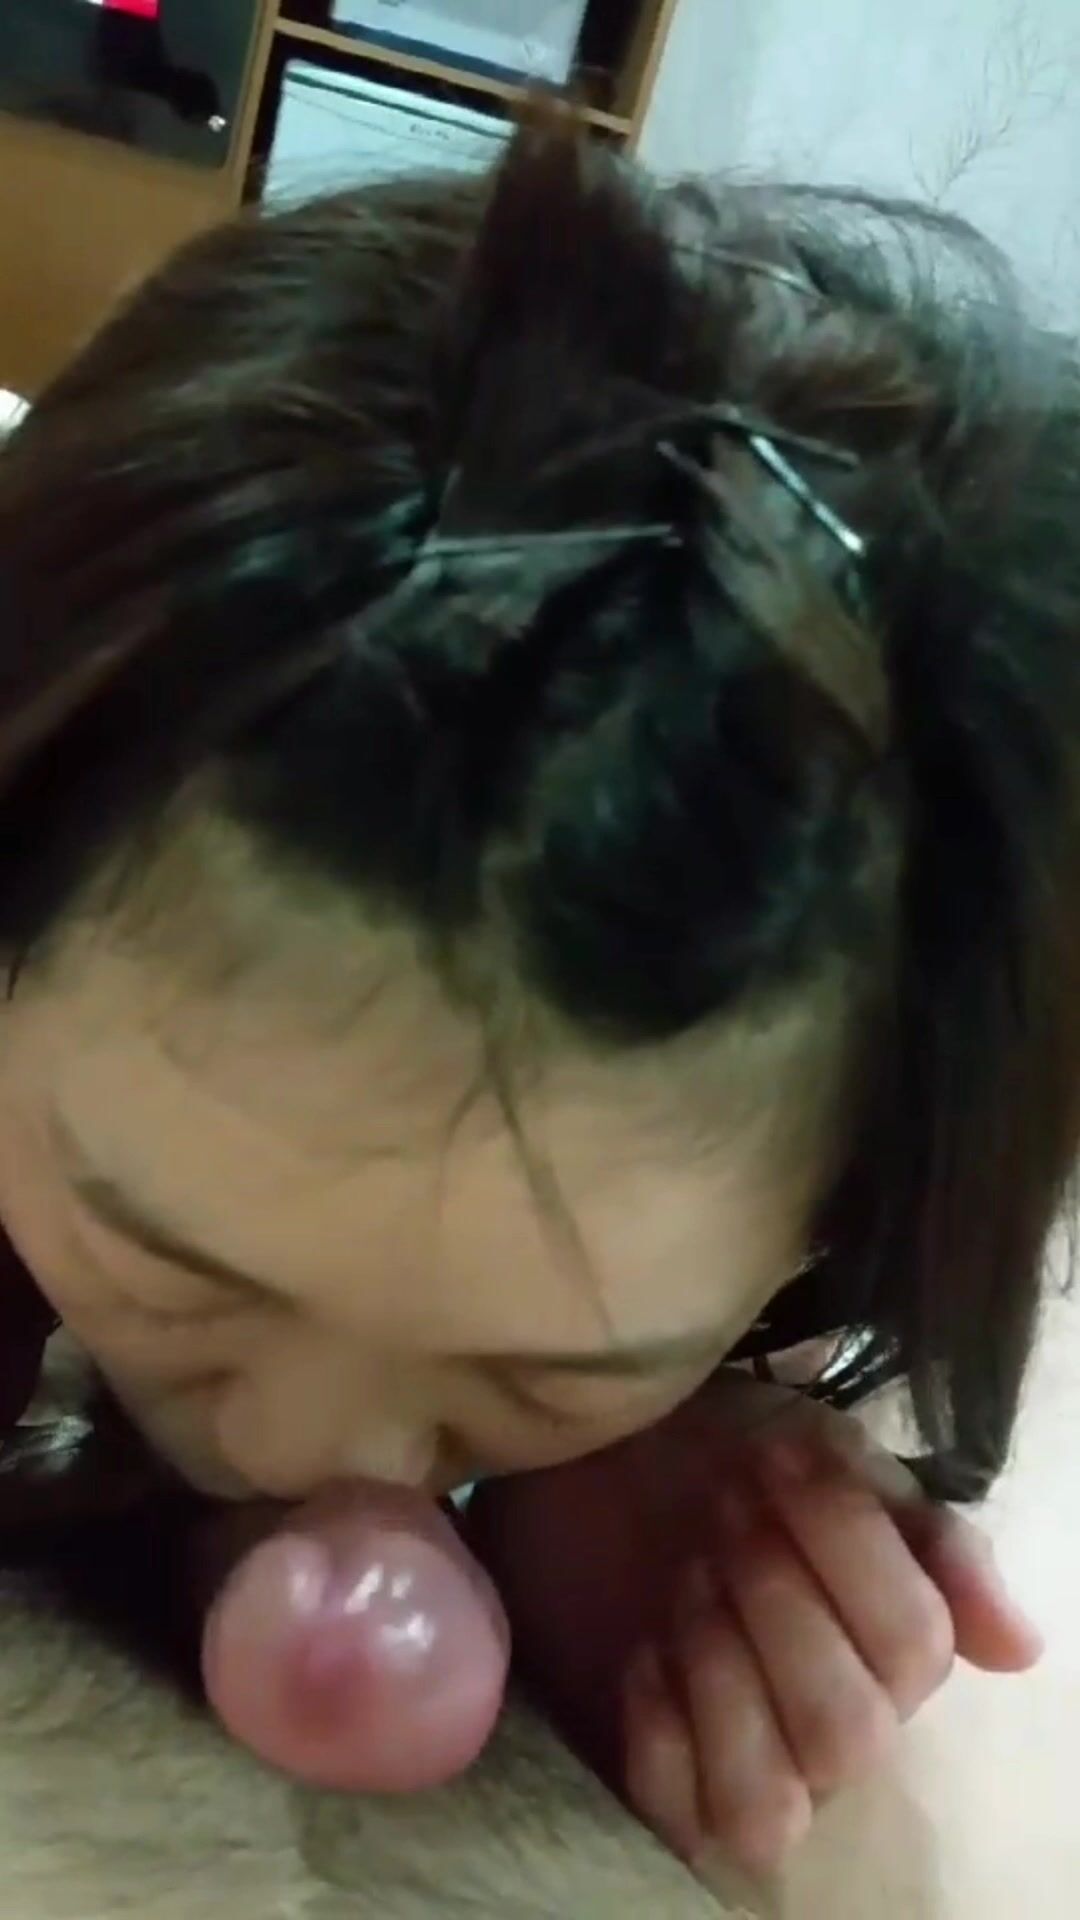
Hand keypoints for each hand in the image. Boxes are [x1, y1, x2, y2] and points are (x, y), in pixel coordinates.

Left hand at [467, 1372, 1042, 1879]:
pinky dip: (657, 1727)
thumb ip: (933, 1539)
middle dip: (775, 1602)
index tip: (777, 1457)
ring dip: (721, 1675)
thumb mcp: (839, 1464)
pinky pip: (676, 1811)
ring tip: (688, 1583)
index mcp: (898, 1649)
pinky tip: (644, 1649)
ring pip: (767, 1805)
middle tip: (725, 1519)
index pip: (914, 1644)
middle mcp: (841, 1730)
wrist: (613, 1460)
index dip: (845, 1542)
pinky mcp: (670, 1786)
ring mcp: (757, 1768)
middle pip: (847, 1734)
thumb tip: (1016, 1647)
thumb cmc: (738, 1461)